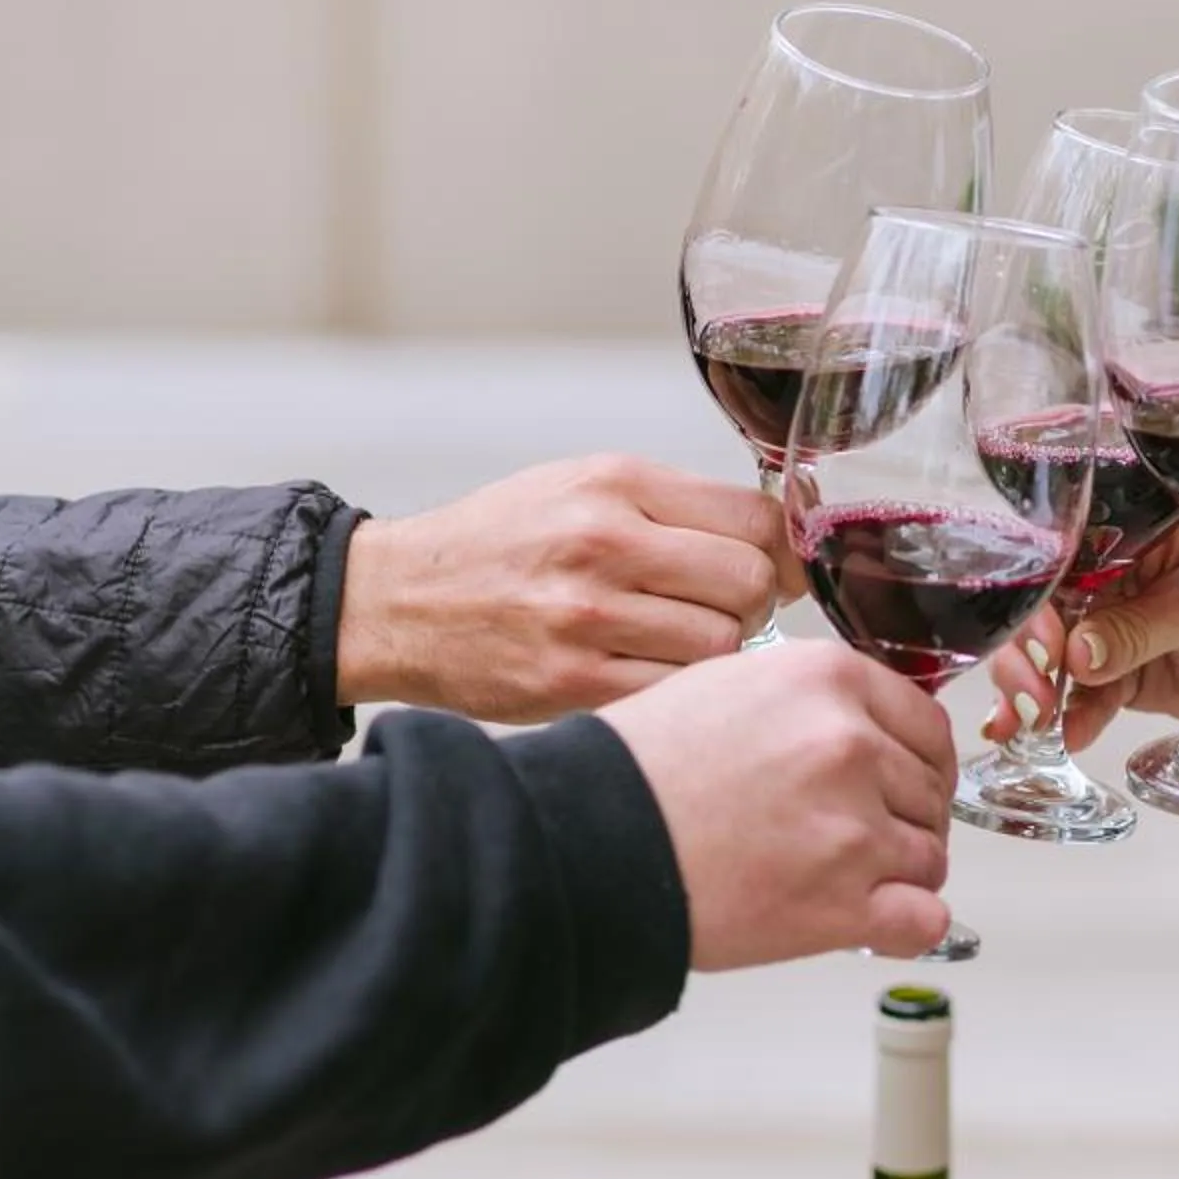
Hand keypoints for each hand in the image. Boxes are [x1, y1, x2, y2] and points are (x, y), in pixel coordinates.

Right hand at [337, 458, 802, 720]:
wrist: (398, 602)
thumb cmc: (502, 546)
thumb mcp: (581, 488)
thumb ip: (676, 507)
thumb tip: (781, 542)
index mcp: (615, 484)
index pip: (753, 517)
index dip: (777, 551)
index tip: (771, 570)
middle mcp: (603, 542)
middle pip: (749, 582)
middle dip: (753, 605)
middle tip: (725, 614)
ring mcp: (588, 617)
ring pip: (723, 645)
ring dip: (718, 655)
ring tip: (678, 646)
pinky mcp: (574, 681)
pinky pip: (677, 693)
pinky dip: (683, 694)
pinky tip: (655, 678)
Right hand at [602, 643, 956, 965]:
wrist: (586, 846)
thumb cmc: (635, 774)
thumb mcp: (727, 687)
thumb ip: (807, 701)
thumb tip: (860, 731)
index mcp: (825, 680)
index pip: (924, 722)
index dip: (918, 761)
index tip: (905, 782)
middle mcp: (848, 746)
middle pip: (928, 791)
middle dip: (902, 818)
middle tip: (856, 838)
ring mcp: (852, 828)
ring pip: (929, 856)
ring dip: (897, 873)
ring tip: (840, 879)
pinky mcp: (842, 905)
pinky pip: (923, 919)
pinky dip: (906, 927)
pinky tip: (872, 921)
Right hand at [980, 516, 1178, 752]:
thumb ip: (1139, 628)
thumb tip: (1079, 654)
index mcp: (1120, 536)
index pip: (1058, 561)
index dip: (1038, 601)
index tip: (1043, 643)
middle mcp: (1101, 579)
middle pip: (1039, 612)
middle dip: (1024, 657)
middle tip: (1034, 695)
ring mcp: (1103, 629)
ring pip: (1049, 659)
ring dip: (1036, 694)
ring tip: (1035, 722)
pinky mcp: (1115, 676)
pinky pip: (1086, 697)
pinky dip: (1074, 719)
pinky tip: (1065, 736)